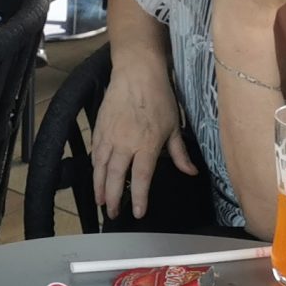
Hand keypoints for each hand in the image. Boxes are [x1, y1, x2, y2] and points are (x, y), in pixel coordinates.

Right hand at [91, 55, 197, 219]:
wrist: (137, 71)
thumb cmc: (159, 97)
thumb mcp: (174, 126)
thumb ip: (179, 153)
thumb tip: (191, 172)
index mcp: (146, 145)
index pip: (140, 179)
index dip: (138, 199)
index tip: (137, 214)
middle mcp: (125, 143)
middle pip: (114, 177)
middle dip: (112, 199)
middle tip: (112, 214)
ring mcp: (109, 135)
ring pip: (100, 167)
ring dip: (99, 186)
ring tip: (100, 201)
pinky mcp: (100, 126)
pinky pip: (95, 151)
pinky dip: (95, 166)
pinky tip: (96, 174)